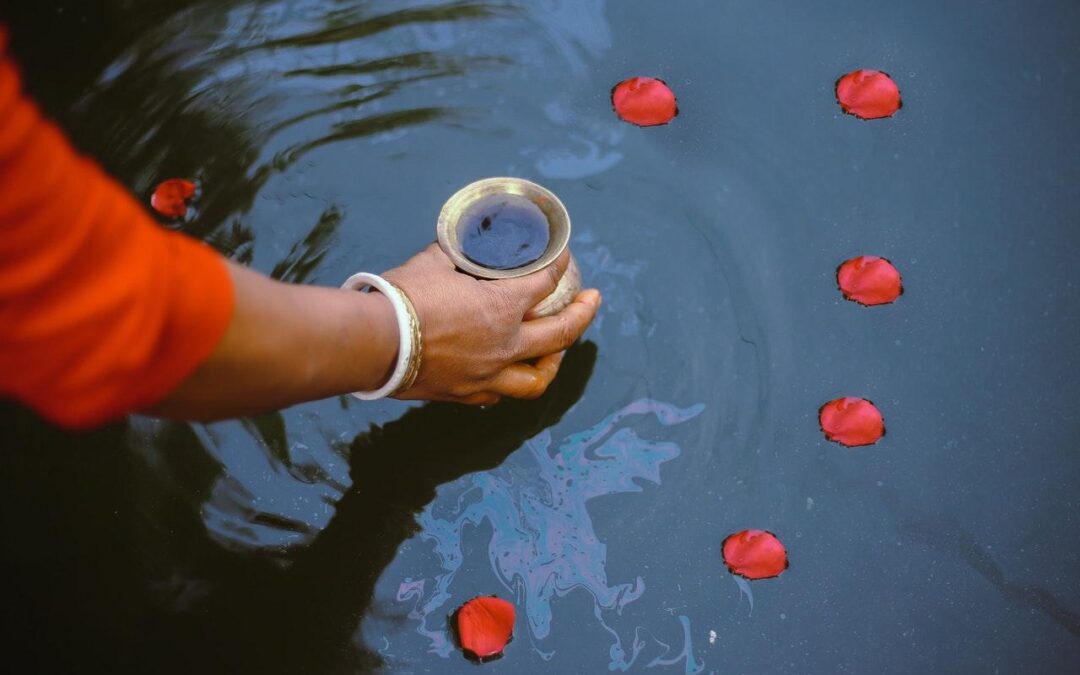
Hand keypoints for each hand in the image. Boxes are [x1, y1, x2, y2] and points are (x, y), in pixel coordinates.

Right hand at [382, 243, 600, 404]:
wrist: (371, 342)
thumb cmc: (400, 297)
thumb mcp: (433, 263)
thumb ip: (455, 255)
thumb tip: (460, 244)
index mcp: (502, 308)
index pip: (546, 283)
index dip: (560, 266)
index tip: (565, 258)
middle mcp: (504, 346)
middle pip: (561, 334)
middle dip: (583, 314)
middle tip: (592, 300)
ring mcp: (487, 376)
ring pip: (537, 378)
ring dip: (554, 363)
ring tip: (558, 351)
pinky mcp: (465, 394)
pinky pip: (499, 394)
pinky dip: (510, 382)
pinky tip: (510, 373)